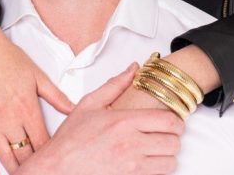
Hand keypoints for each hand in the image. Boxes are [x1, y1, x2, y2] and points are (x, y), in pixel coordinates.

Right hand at [0, 0, 73, 174]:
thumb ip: (57, 96)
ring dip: (15, 168)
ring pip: (5, 155)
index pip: (43, 141)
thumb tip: (73, 109)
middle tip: (44, 168)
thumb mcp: (38, 76)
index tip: (58, 158)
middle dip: (35, 163)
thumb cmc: (8, 59)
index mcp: (27, 108)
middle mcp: (10, 119)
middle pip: (25, 152)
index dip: (51, 153)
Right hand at [16, 64, 183, 174]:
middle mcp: (132, 145)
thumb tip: (133, 69)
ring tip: (157, 149)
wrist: (57, 169)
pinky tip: (147, 162)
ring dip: (167, 155)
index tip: (172, 119)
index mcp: (124, 122)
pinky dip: (157, 170)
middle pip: (173, 142)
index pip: (168, 121)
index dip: (176, 120)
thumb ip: (115, 85)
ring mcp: (132, 168)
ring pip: (170, 163)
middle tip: (165, 133)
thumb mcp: (90, 104)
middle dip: (173, 137)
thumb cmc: (71, 140)